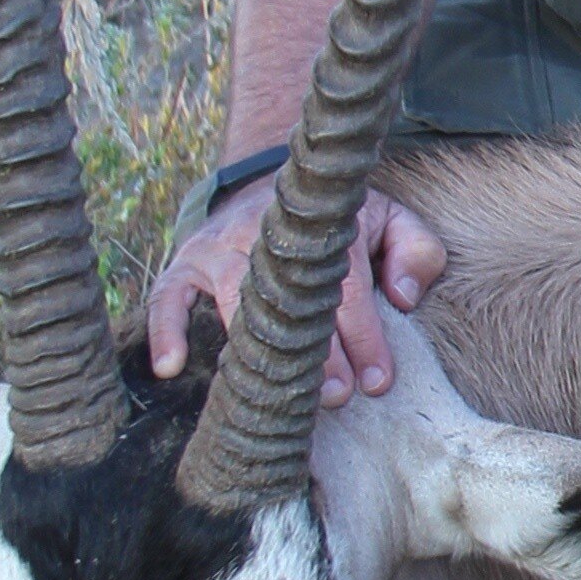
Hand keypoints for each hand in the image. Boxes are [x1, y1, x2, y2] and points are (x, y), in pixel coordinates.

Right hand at [146, 181, 449, 407]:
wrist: (274, 180)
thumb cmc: (339, 222)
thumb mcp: (391, 221)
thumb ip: (415, 252)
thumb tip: (404, 298)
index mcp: (321, 229)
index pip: (345, 289)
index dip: (363, 337)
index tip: (377, 380)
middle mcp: (264, 235)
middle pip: (287, 302)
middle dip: (313, 355)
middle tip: (333, 398)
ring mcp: (219, 248)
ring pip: (234, 305)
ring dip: (255, 356)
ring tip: (275, 400)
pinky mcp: (186, 262)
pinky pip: (166, 297)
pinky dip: (165, 329)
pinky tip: (170, 367)